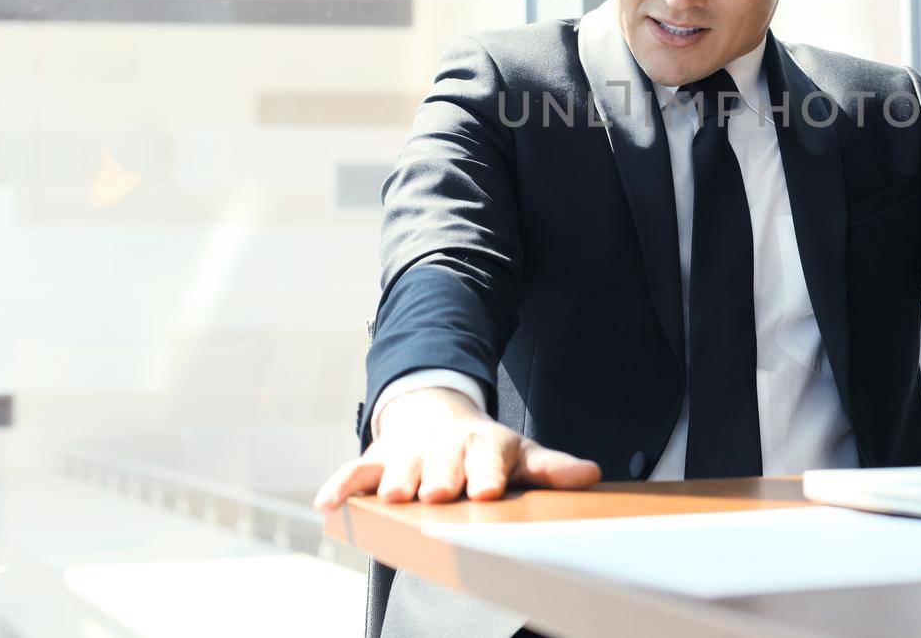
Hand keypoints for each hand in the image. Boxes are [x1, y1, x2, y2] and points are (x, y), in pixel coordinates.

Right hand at [312, 387, 600, 510]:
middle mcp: (444, 447)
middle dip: (441, 477)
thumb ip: (551, 469)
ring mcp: (408, 454)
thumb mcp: (520, 455)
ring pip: (400, 467)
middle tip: (439, 493)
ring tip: (397, 495)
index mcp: (484, 445)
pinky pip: (355, 473)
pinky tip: (328, 504)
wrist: (436, 415)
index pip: (488, 459)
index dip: (487, 474)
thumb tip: (592, 474)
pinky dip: (340, 486)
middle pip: (442, 464)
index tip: (488, 490)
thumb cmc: (484, 449)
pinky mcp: (376, 462)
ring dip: (398, 480)